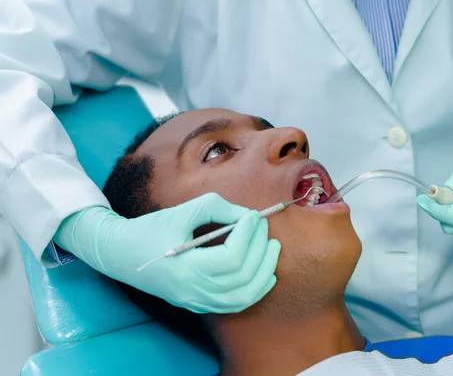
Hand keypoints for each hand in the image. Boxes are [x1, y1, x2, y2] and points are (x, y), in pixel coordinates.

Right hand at [55, 193, 280, 312]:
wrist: (120, 254)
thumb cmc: (148, 230)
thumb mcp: (181, 212)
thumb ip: (215, 208)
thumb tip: (246, 216)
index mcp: (185, 269)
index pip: (231, 259)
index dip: (248, 235)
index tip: (253, 216)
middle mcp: (192, 291)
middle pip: (242, 277)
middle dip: (260, 248)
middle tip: (264, 227)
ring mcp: (196, 301)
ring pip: (243, 297)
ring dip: (264, 271)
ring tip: (272, 247)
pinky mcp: (198, 303)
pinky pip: (235, 304)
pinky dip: (255, 290)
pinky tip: (266, 273)